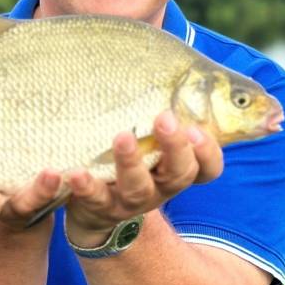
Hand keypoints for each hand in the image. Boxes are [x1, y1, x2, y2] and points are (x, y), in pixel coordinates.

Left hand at [64, 110, 222, 247]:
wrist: (94, 210)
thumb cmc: (130, 163)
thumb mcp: (150, 145)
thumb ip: (160, 122)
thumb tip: (165, 75)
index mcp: (175, 171)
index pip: (207, 169)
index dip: (207, 152)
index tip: (195, 129)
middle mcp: (159, 188)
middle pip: (178, 175)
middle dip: (174, 147)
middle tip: (165, 118)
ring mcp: (130, 201)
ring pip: (137, 188)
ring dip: (131, 162)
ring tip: (122, 137)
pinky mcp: (99, 207)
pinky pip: (94, 199)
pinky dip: (86, 187)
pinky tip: (77, 173)